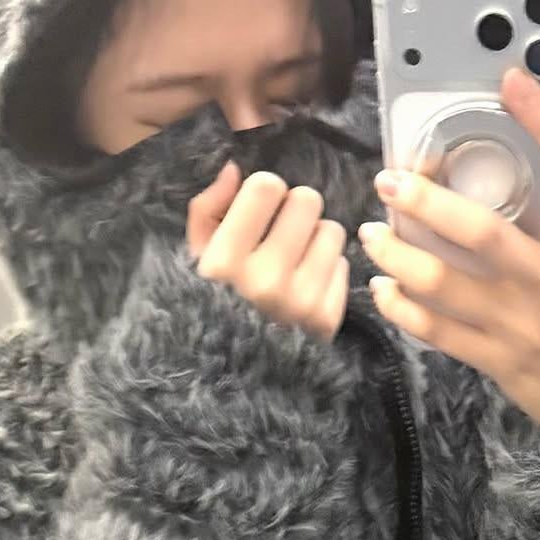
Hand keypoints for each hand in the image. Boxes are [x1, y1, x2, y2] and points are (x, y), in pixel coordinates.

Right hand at [188, 162, 349, 341]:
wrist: (239, 369)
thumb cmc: (215, 300)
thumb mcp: (196, 256)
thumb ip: (207, 209)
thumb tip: (234, 169)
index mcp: (223, 263)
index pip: (267, 186)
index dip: (264, 193)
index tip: (259, 210)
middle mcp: (264, 282)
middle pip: (307, 200)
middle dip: (295, 212)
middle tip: (281, 235)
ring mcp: (300, 302)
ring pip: (332, 230)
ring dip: (315, 239)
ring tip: (295, 261)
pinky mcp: (327, 318)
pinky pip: (343, 264)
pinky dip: (327, 270)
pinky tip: (306, 286)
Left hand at [358, 68, 539, 428]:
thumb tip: (520, 155)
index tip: (513, 83)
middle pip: (485, 233)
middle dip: (429, 203)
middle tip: (390, 182)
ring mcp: (522, 327)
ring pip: (444, 285)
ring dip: (398, 255)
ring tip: (372, 234)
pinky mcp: (496, 360)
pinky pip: (436, 330)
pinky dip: (402, 307)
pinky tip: (383, 287)